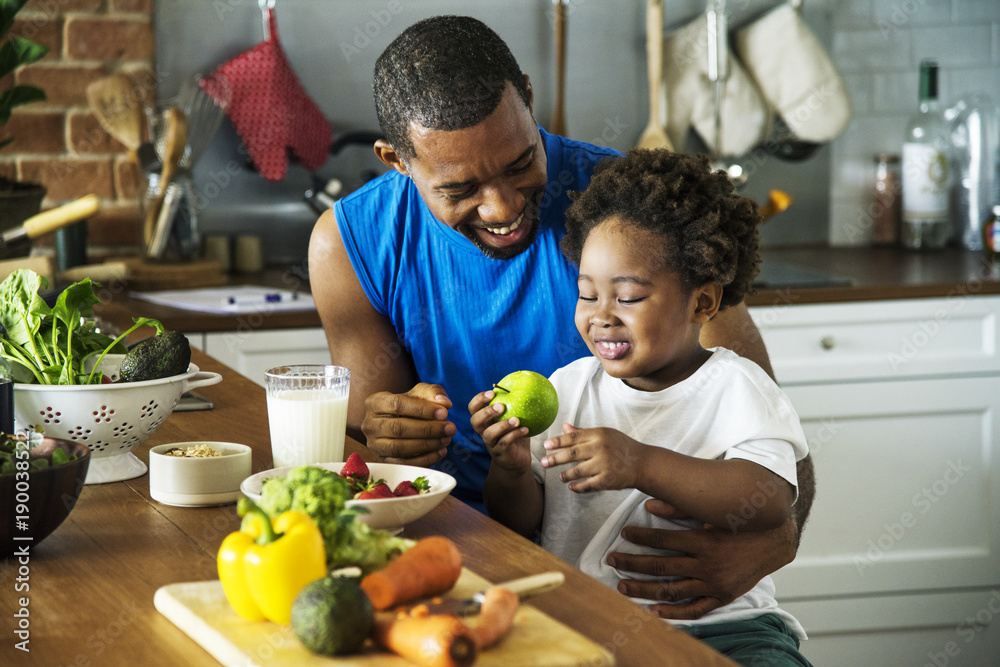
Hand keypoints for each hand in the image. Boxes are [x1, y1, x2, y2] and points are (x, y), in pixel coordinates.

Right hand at [361, 383, 455, 466]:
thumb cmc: (409, 405)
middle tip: (450, 428)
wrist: (396, 423)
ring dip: (427, 445)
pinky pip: (403, 463)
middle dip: (428, 429)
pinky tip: (440, 451)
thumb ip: (432, 392)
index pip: (397, 405)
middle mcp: (369, 424)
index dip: (422, 409)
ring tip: (446, 440)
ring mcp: (374, 445)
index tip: (445, 412)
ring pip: (399, 448)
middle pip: (398, 428)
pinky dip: (424, 459)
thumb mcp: (419, 393)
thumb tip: (444, 402)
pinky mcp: (382, 461)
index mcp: (375, 402)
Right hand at [468, 389, 531, 473]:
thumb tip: (526, 383)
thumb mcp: (515, 418)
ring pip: (489, 434)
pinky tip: (526, 429)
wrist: (517, 460)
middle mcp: (484, 432)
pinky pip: (505, 443)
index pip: (473, 408)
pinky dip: (515, 435)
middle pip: (475, 421)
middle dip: (486, 412)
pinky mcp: (500, 454)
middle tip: (501, 406)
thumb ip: (516, 405)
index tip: (492, 392)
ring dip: (502, 425)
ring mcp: (491, 444)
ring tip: (516, 420)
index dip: (478, 400)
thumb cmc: (515, 435)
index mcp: (485, 421)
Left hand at [540, 424, 643, 491]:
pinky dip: (578, 487)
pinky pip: (588, 485)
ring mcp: (604, 464)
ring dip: (566, 475)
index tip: (546, 445)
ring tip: (560, 477)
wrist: (643, 463)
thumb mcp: (604, 434)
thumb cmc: (621, 446)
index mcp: (599, 434)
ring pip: (577, 471)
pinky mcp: (608, 480)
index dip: (557, 441)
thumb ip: (583, 432)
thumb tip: (564, 427)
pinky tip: (571, 487)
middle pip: (572, 454)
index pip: (573, 437)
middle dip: (555, 458)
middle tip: (543, 462)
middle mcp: (600, 448)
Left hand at [609, 499, 796, 619]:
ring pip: (672, 590)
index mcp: (703, 541)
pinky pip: (695, 609)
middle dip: (632, 563)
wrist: (774, 541)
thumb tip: (650, 503)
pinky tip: (654, 610)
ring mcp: (714, 584)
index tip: (624, 533)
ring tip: (622, 586)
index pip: (663, 539)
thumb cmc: (741, 522)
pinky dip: (674, 612)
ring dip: (644, 589)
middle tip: (612, 560)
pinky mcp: (722, 596)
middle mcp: (707, 564)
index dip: (641, 536)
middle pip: (661, 566)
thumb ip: (680, 507)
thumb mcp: (712, 511)